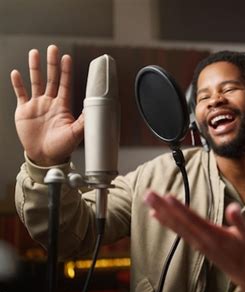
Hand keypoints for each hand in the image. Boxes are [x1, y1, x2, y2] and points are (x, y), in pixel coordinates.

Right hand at [11, 44, 83, 165]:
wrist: (45, 157)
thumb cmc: (62, 147)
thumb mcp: (76, 134)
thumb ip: (84, 121)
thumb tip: (96, 111)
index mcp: (63, 106)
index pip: (65, 84)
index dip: (66, 71)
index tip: (67, 58)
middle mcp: (50, 102)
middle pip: (51, 78)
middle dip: (52, 63)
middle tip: (53, 48)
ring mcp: (37, 105)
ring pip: (36, 82)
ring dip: (35, 68)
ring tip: (34, 53)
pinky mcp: (24, 111)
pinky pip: (20, 94)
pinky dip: (18, 84)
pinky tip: (16, 73)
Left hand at [144, 191, 244, 291]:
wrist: (244, 273)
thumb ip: (239, 221)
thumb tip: (233, 208)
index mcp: (213, 235)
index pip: (192, 219)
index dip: (179, 208)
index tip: (167, 197)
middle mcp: (200, 239)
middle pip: (178, 221)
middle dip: (162, 207)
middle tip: (148, 195)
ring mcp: (196, 242)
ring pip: (175, 225)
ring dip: (160, 212)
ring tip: (148, 200)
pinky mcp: (195, 243)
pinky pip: (177, 231)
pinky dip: (166, 222)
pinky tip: (156, 215)